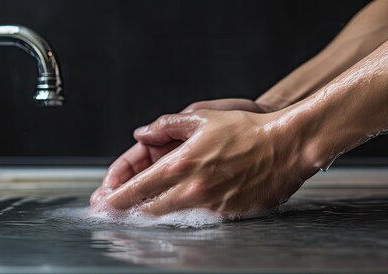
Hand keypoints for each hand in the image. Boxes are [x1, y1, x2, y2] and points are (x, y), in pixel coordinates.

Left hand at [90, 109, 320, 218]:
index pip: (136, 189)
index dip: (114, 200)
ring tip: (140, 212)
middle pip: (148, 211)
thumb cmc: (247, 130)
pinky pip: (198, 219)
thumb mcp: (204, 118)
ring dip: (152, 216)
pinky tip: (180, 209)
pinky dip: (184, 215)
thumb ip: (167, 125)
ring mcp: (210, 206)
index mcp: (182, 164)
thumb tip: (142, 133)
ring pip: (170, 219)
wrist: (286, 147)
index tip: (100, 205)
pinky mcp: (227, 215)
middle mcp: (192, 189)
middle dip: (126, 213)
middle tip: (112, 213)